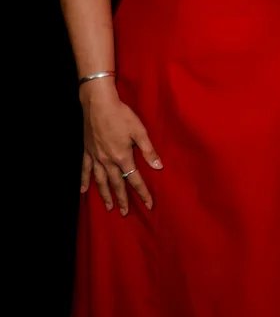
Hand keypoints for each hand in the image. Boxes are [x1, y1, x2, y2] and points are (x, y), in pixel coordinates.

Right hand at [80, 80, 162, 215]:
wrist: (98, 104)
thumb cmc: (122, 115)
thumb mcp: (140, 132)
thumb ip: (149, 151)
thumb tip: (158, 167)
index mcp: (123, 157)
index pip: (135, 179)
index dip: (143, 193)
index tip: (149, 205)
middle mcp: (107, 160)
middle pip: (116, 184)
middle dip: (122, 199)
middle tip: (125, 213)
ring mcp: (95, 157)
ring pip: (100, 181)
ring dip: (105, 195)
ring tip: (109, 207)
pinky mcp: (87, 151)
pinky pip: (85, 169)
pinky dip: (84, 181)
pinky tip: (83, 191)